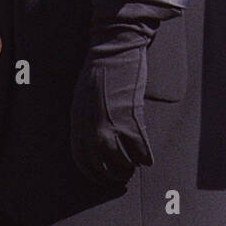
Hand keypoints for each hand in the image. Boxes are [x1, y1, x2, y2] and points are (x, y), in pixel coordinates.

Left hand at [70, 45, 153, 184]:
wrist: (113, 47)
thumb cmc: (100, 67)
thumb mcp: (83, 94)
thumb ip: (86, 116)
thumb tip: (94, 135)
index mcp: (77, 120)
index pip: (81, 158)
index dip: (92, 172)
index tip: (102, 178)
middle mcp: (91, 126)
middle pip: (101, 163)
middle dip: (113, 174)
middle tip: (122, 176)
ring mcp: (111, 123)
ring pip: (121, 159)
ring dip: (129, 166)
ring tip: (135, 167)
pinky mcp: (130, 116)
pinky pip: (139, 147)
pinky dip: (145, 156)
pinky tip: (148, 160)